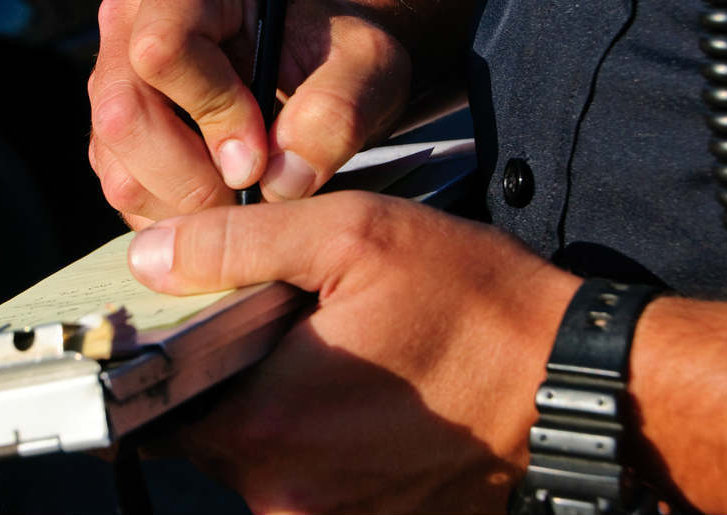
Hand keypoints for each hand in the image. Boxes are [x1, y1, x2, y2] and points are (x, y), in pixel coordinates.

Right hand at [88, 0, 408, 227]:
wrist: (318, 70)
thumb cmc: (337, 54)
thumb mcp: (369, 67)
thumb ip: (339, 111)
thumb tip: (280, 179)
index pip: (164, 48)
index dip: (213, 111)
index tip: (263, 151)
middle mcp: (130, 20)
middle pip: (125, 115)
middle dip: (195, 177)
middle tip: (256, 193)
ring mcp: (111, 81)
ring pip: (119, 169)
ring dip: (188, 208)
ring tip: (249, 198)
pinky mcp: (109, 138)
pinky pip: (124, 195)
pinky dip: (177, 219)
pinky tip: (225, 203)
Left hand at [127, 192, 579, 514]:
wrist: (577, 387)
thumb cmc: (477, 307)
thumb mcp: (352, 237)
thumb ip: (235, 245)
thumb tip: (149, 256)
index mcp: (267, 427)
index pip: (155, 408)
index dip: (156, 360)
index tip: (176, 328)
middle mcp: (287, 493)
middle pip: (207, 432)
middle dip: (226, 375)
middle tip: (275, 321)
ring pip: (262, 454)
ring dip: (278, 404)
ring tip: (334, 350)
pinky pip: (313, 476)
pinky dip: (321, 432)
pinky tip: (365, 386)